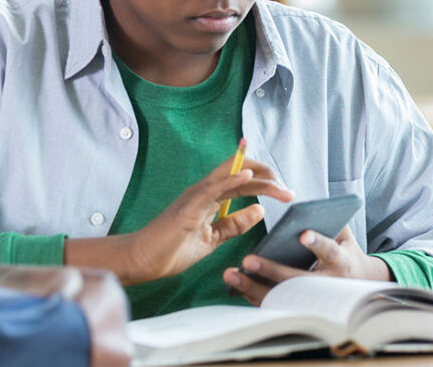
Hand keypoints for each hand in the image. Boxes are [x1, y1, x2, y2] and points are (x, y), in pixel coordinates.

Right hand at [66, 154, 292, 284]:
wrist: (144, 261)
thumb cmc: (172, 249)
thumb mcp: (213, 238)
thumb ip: (234, 225)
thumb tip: (261, 211)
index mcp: (211, 197)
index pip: (244, 179)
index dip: (267, 181)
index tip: (286, 192)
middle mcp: (205, 190)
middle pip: (242, 171)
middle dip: (269, 177)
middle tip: (289, 192)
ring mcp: (196, 196)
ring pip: (232, 176)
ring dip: (259, 179)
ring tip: (280, 187)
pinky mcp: (188, 207)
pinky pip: (212, 189)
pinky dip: (231, 180)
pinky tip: (248, 177)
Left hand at [223, 226, 392, 305]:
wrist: (356, 284)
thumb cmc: (345, 252)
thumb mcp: (345, 236)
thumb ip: (330, 220)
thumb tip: (311, 205)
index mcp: (340, 261)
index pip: (328, 250)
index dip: (317, 243)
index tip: (303, 234)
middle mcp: (325, 283)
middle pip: (296, 279)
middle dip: (271, 270)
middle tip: (248, 260)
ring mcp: (311, 299)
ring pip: (280, 296)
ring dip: (253, 287)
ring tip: (230, 274)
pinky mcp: (297, 307)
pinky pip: (273, 305)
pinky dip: (252, 295)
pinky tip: (235, 284)